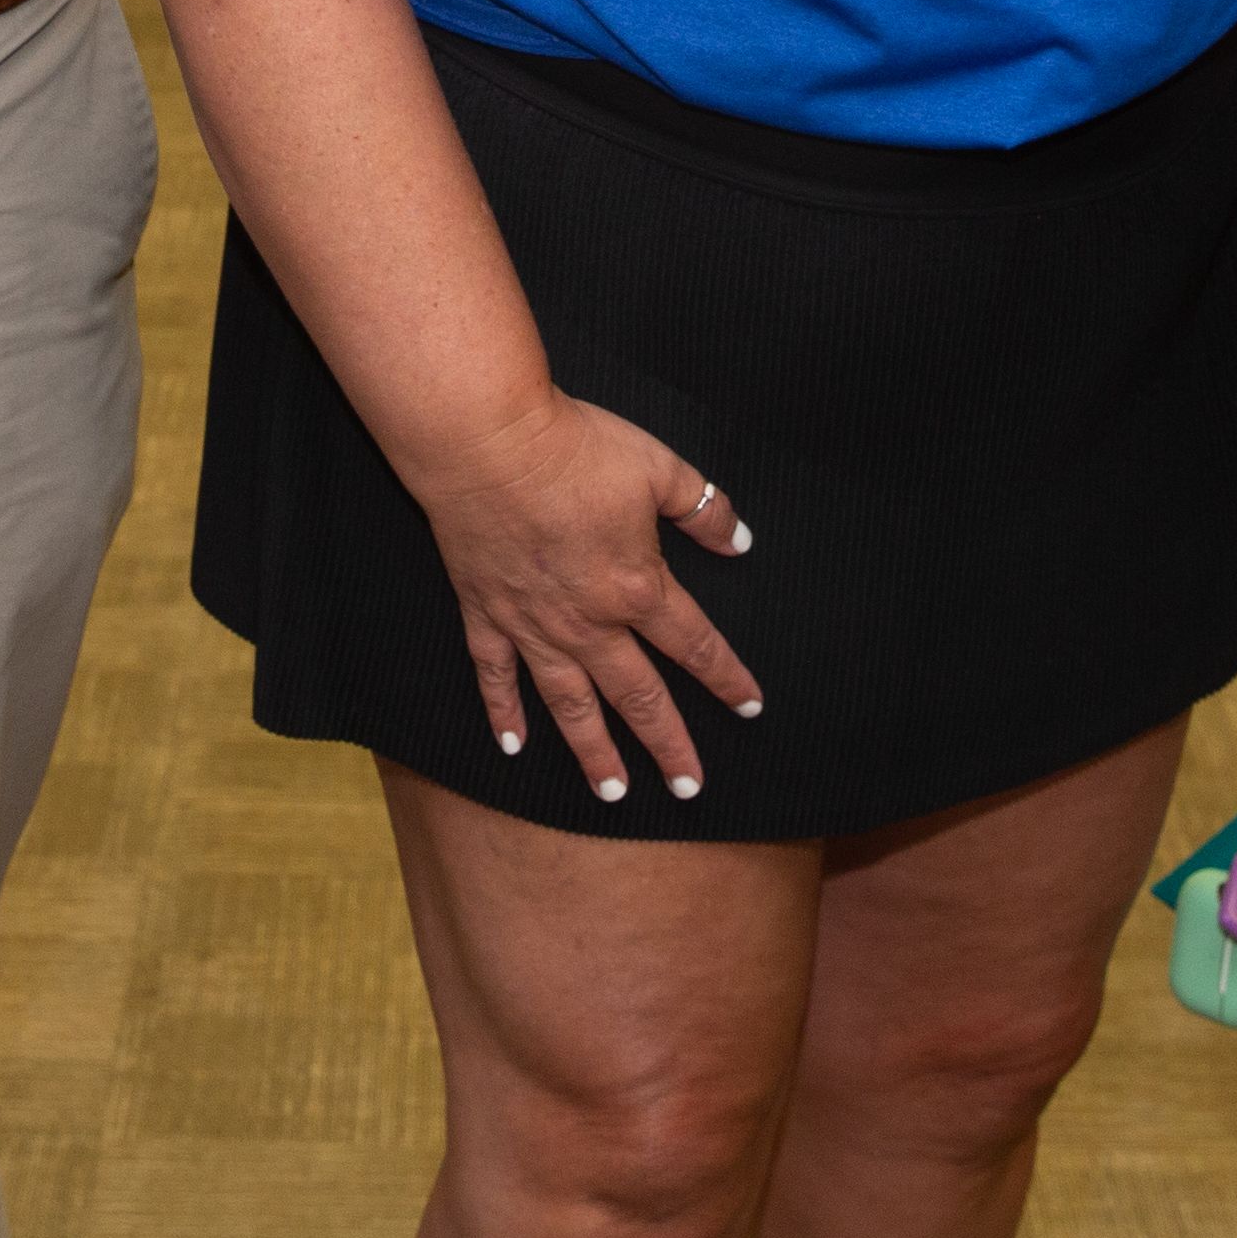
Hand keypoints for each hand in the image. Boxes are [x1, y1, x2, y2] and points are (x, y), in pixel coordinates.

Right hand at [411, 390, 765, 807]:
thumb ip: (704, 508)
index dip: (726, 677)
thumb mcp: (658, 467)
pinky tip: (512, 747)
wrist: (486, 444)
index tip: (751, 707)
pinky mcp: (486, 613)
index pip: (693, 644)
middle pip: (637, 696)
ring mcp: (533, 624)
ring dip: (594, 752)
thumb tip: (740, 541)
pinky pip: (496, 676)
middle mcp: (588, 622)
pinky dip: (503, 713)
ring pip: (570, 704)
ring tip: (613, 793)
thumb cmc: (575, 449)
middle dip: (667, 745)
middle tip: (689, 788)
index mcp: (636, 588)